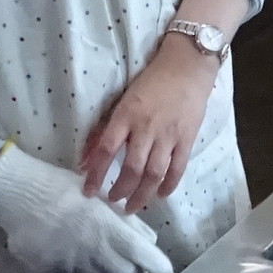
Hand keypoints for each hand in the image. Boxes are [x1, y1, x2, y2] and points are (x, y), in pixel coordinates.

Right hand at [0, 144, 174, 272]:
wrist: (20, 193)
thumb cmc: (64, 189)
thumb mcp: (102, 200)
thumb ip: (129, 224)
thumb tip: (150, 242)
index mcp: (113, 233)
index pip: (149, 262)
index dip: (158, 268)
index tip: (160, 270)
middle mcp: (97, 255)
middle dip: (130, 268)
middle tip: (124, 256)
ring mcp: (74, 267)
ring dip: (105, 270)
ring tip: (95, 252)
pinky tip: (71, 257)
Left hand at [81, 36, 215, 214]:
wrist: (187, 66)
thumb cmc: (151, 82)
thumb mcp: (122, 102)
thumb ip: (104, 130)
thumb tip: (85, 160)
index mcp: (126, 116)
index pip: (107, 151)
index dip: (96, 174)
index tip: (89, 191)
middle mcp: (146, 128)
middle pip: (132, 169)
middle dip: (121, 190)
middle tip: (113, 201)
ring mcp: (169, 135)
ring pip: (154, 173)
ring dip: (142, 194)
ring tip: (133, 205)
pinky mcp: (187, 139)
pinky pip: (177, 168)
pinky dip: (168, 185)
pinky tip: (159, 194)